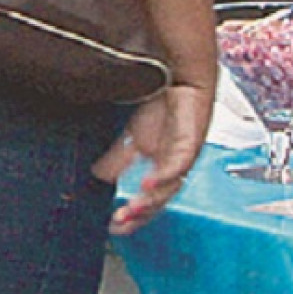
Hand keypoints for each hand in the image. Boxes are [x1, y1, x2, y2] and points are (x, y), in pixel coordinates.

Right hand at [94, 81, 213, 234]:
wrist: (180, 68)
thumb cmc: (162, 96)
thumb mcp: (133, 131)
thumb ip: (119, 156)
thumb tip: (100, 176)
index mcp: (161, 161)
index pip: (149, 196)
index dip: (134, 214)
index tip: (115, 226)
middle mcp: (174, 162)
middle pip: (160, 198)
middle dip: (140, 214)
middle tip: (119, 224)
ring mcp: (184, 152)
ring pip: (170, 185)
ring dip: (150, 201)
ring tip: (130, 211)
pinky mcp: (191, 139)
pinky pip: (179, 163)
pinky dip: (163, 176)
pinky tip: (147, 184)